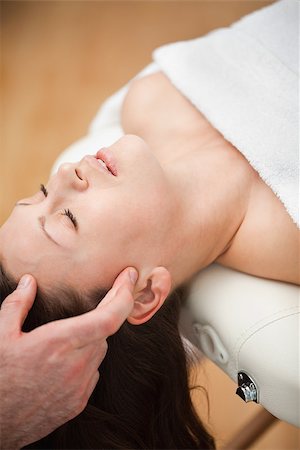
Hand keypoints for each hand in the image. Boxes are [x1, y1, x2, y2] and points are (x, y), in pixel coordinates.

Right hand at [0, 267, 137, 449]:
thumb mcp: (1, 336)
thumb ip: (18, 305)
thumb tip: (29, 282)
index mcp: (58, 342)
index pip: (108, 318)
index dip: (124, 295)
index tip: (129, 277)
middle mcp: (75, 364)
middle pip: (105, 330)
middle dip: (107, 311)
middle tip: (108, 294)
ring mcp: (79, 386)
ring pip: (100, 351)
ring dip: (93, 337)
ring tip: (74, 333)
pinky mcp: (79, 402)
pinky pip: (93, 372)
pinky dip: (87, 360)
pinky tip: (69, 359)